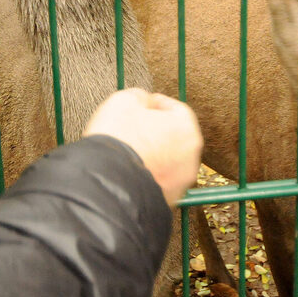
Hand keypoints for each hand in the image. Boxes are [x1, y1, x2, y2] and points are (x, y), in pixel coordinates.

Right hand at [84, 88, 202, 205]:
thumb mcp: (123, 101)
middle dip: (154, 130)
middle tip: (133, 126)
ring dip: (151, 153)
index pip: (175, 108)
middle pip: (173, 136)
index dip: (156, 103)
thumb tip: (141, 100)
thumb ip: (139, 96)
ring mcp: (179, 182)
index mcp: (186, 129)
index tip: (142, 104)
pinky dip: (146, 172)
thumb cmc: (118, 142)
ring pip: (166, 160)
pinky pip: (157, 179)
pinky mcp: (166, 200)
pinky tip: (128, 168)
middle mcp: (190, 157)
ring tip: (127, 149)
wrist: (107, 186)